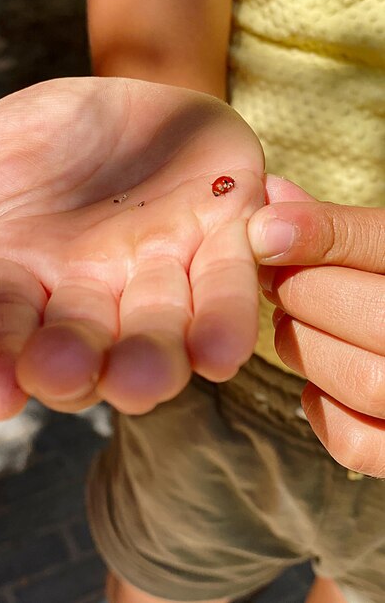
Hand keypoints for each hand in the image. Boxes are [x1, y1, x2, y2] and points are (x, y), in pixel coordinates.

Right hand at [0, 78, 264, 418]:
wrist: (144, 100)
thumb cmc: (64, 129)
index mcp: (34, 273)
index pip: (6, 327)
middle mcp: (99, 288)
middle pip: (86, 343)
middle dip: (78, 365)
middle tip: (67, 374)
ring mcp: (166, 271)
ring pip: (161, 330)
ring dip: (154, 360)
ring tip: (142, 380)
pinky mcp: (227, 241)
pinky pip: (227, 288)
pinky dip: (226, 320)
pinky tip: (223, 354)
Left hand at [248, 177, 384, 476]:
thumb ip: (341, 228)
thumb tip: (270, 194)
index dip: (321, 234)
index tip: (262, 228)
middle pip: (375, 316)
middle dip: (306, 294)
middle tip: (279, 282)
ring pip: (363, 379)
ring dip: (304, 347)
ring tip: (295, 326)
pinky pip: (354, 441)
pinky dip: (320, 409)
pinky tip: (318, 381)